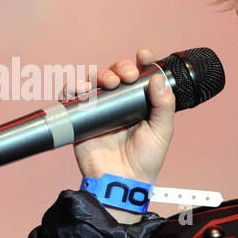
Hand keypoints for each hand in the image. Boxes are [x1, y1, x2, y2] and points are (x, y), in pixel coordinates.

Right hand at [68, 47, 175, 184]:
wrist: (122, 182)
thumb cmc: (145, 160)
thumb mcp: (162, 131)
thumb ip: (164, 106)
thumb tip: (158, 79)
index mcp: (141, 103)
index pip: (140, 76)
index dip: (142, 62)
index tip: (144, 55)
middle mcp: (120, 103)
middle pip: (116, 73)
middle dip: (122, 67)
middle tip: (128, 75)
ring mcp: (100, 110)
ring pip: (95, 81)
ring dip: (101, 74)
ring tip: (111, 82)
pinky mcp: (82, 118)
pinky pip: (73, 98)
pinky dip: (74, 88)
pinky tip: (83, 89)